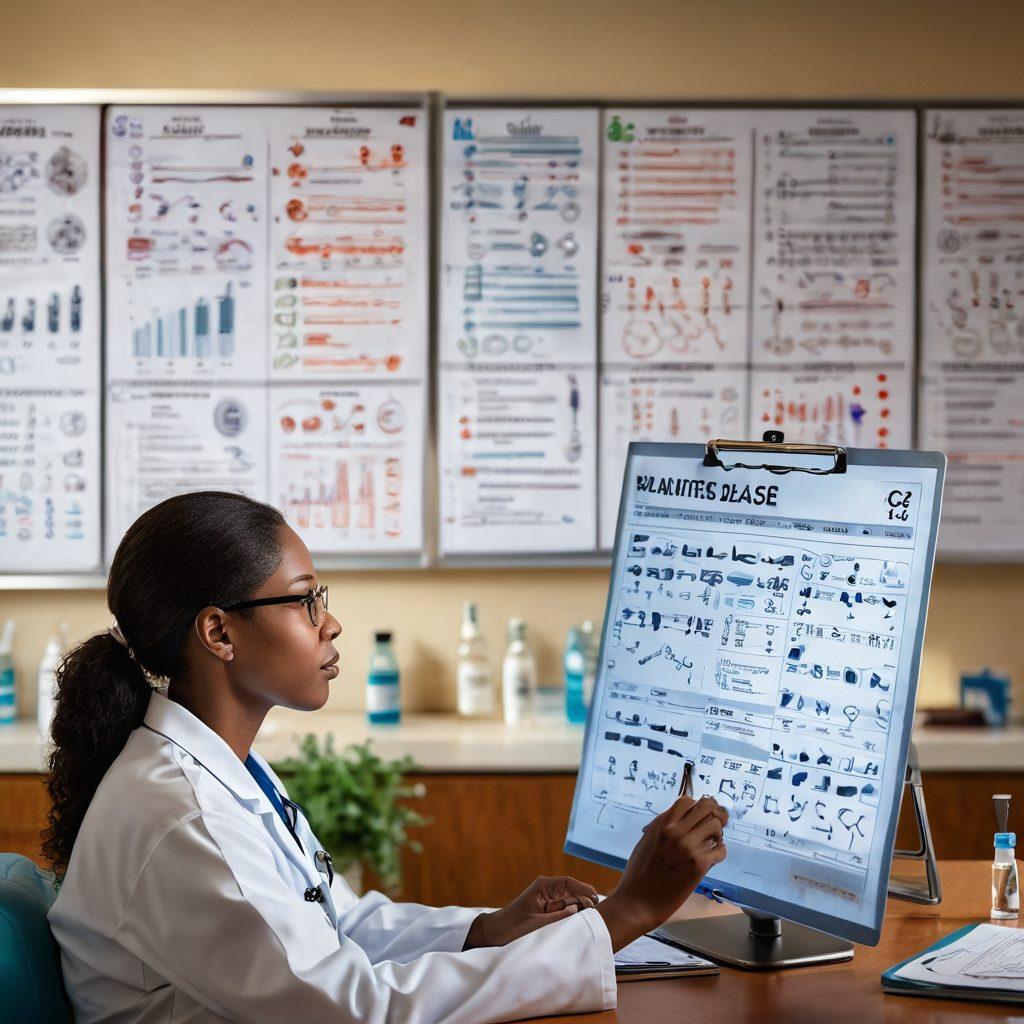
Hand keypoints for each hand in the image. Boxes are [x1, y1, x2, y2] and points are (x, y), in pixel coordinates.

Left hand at [463, 875, 598, 949]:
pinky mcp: (546, 907)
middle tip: (597, 906)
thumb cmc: (515, 924)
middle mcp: (546, 889)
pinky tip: (581, 915)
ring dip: (579, 903)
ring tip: (592, 911)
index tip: (595, 896)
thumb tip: (576, 908)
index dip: (583, 888)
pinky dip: (572, 910)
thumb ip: (558, 915)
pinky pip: (562, 906)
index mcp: (543, 886)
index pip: (568, 882)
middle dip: (584, 896)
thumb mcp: (538, 922)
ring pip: (568, 898)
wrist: (498, 930)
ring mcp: (546, 898)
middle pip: (570, 889)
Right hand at [597, 795, 727, 951]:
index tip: (698, 817)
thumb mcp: (646, 842)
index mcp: (661, 824)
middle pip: (705, 808)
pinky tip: (712, 857)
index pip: (687, 801)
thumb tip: (680, 820)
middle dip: (711, 815)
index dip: (696, 807)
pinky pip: (720, 850)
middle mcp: (675, 831)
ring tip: (710, 843)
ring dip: (716, 834)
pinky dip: (719, 852)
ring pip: (715, 826)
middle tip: (710, 827)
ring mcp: (688, 847)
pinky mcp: (698, 865)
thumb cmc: (637, 873)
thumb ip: (662, 828)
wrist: (638, 902)